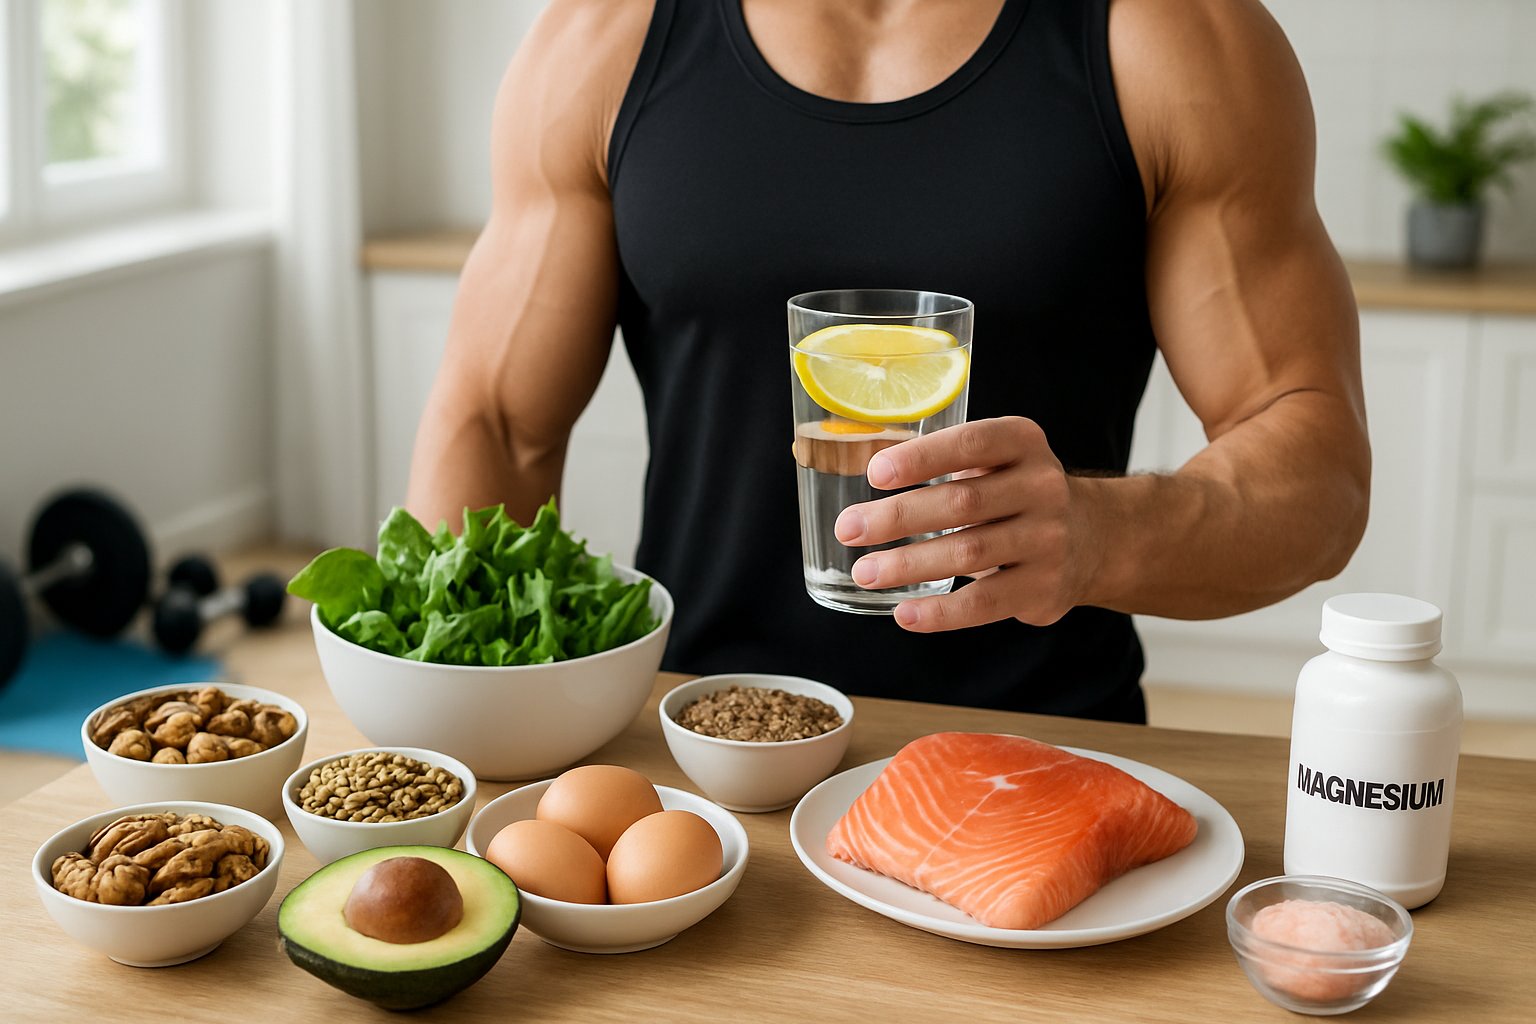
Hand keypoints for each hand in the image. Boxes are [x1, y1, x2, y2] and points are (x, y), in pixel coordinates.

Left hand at [832, 417, 1096, 631]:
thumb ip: (945, 462)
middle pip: (962, 503)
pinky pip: (985, 603)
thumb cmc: (1015, 493)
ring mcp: (1048, 539)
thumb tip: (860, 484)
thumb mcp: (996, 459)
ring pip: (969, 553)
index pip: (970, 443)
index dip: (921, 458)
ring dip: (908, 565)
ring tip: (865, 572)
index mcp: (1022, 443)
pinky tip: (904, 613)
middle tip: (849, 529)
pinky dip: (940, 612)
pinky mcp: (1045, 587)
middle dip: (898, 517)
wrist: (1092, 537)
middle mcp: (1042, 486)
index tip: (874, 474)